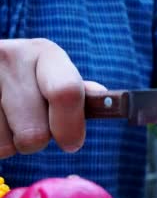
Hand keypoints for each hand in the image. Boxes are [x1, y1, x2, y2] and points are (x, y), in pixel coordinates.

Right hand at [0, 38, 102, 157]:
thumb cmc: (30, 81)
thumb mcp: (55, 78)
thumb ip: (77, 94)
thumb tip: (106, 99)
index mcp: (45, 53)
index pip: (66, 93)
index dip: (70, 127)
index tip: (71, 143)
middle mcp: (10, 56)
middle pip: (34, 132)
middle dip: (36, 141)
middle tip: (30, 127)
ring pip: (6, 144)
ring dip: (10, 143)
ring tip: (7, 121)